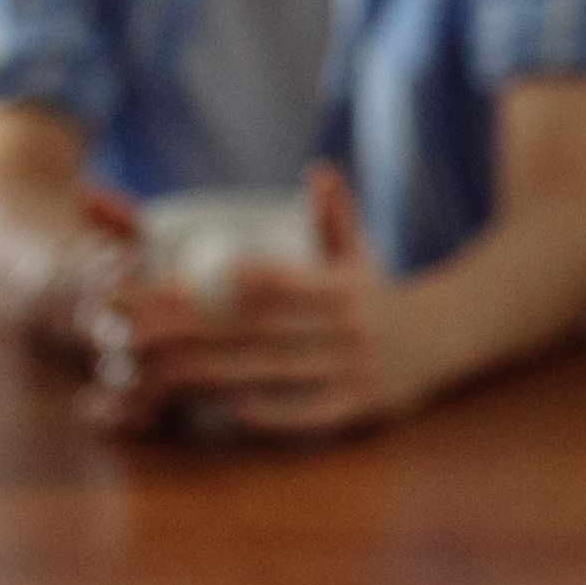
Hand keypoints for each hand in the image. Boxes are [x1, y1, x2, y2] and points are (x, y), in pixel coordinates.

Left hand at [85, 166, 412, 441]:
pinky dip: (259, 411)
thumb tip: (320, 170)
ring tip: (156, 372)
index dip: (225, 283)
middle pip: (255, 332)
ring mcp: (352, 371)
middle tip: (134, 332)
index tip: (169, 281)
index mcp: (343, 286)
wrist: (450, 337)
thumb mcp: (363, 252)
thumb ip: (335, 215)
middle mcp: (349, 328)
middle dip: (189, 333)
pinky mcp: (356, 409)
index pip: (278, 281)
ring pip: (268, 374)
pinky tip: (217, 406)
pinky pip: (300, 414)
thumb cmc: (381, 294)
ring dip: (206, 375)